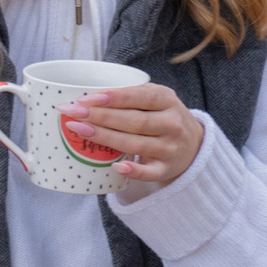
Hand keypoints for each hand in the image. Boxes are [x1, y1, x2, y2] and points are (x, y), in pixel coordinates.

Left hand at [62, 84, 203, 197]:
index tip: (87, 98)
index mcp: (168, 101)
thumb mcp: (155, 98)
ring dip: (105, 138)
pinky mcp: (165, 169)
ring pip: (136, 144)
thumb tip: (87, 95)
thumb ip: (130, 94)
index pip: (142, 97)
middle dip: (101, 117)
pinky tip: (115, 166)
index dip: (115, 97)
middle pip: (134, 121)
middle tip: (72, 112)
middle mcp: (172, 125)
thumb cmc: (161, 116)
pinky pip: (149, 173)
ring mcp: (169, 149)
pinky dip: (134, 171)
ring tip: (78, 130)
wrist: (193, 145)